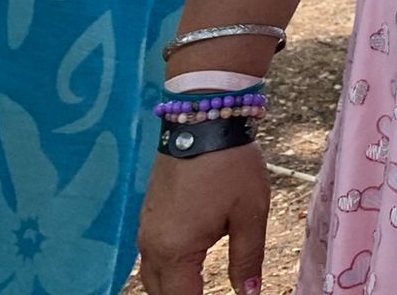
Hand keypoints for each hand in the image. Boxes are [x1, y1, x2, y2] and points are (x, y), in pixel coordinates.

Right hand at [137, 142, 269, 294]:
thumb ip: (247, 258)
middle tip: (209, 293)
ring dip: (172, 287)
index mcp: (175, 250)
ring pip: (152, 276)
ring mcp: (146, 229)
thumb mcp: (249, 213)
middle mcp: (152, 245)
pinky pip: (151, 256)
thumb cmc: (230, 165)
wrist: (202, 119)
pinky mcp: (149, 215)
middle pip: (160, 292)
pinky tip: (187, 268)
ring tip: (198, 289)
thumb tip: (249, 293)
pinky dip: (167, 269)